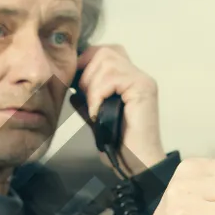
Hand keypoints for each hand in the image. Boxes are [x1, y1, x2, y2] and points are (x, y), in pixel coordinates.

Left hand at [70, 45, 163, 174]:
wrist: (136, 163)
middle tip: (86, 99)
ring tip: (94, 108)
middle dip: (86, 73)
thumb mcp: (97, 118)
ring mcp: (142, 80)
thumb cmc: (120, 144)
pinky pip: (112, 77)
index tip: (75, 85)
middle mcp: (137, 75)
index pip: (104, 51)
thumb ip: (87, 100)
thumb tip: (72, 87)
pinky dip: (98, 95)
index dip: (86, 63)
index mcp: (128, 79)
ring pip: (106, 61)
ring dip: (92, 86)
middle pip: (104, 51)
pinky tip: (99, 112)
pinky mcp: (143, 89)